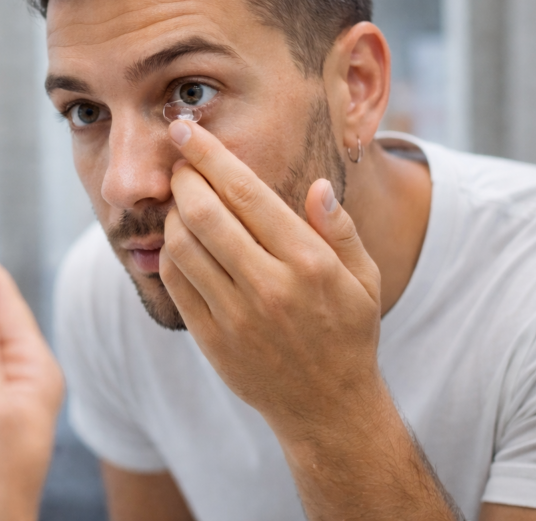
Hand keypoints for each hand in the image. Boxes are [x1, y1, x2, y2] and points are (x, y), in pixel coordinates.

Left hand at [159, 120, 383, 441]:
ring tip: (182, 201)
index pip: (247, 194)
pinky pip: (175, 282)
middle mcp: (269, 287)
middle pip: (204, 214)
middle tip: (180, 163)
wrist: (327, 408)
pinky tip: (181, 240)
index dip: (210, 155)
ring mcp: (235, 316)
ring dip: (173, 213)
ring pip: (182, 246)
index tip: (185, 128)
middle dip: (183, 177)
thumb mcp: (365, 279)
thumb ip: (341, 230)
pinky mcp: (210, 339)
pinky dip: (169, 252)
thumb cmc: (348, 332)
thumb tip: (316, 186)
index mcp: (309, 263)